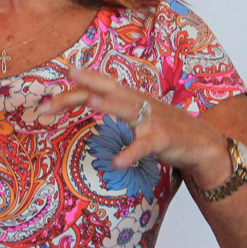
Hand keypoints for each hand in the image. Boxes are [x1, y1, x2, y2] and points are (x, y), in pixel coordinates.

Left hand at [41, 67, 223, 175]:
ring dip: (109, 105)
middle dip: (79, 90)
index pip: (97, 85)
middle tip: (51, 100)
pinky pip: (143, 146)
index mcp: (128, 95)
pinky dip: (130, 153)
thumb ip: (114, 104)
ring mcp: (150, 118)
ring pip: (127, 109)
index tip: (47, 95)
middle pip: (105, 90)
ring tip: (91, 103)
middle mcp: (137, 101)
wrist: (199, 141)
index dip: (74, 87)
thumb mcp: (136, 112)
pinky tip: (117, 161)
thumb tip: (85, 98)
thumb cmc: (162, 126)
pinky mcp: (162, 138)